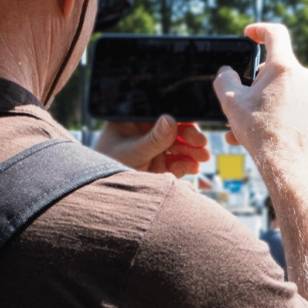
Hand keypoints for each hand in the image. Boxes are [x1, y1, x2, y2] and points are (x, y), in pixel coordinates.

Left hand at [94, 116, 209, 176]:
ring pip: (179, 145)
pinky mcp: (160, 164)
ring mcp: (154, 147)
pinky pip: (177, 162)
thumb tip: (171, 120)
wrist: (106, 195)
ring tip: (202, 158)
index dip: (179, 116)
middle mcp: (146, 131)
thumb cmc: (108, 167)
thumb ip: (152, 139)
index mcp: (134, 120)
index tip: (193, 123)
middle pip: (175, 128)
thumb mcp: (131, 152)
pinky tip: (192, 168)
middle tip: (200, 143)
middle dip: (190, 136)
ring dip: (192, 151)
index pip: (160, 112)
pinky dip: (186, 165)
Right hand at [213, 22, 307, 175]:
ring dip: (259, 100)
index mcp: (284, 67)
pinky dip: (272, 110)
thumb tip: (226, 72)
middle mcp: (303, 77)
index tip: (248, 34)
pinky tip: (256, 131)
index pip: (275, 33)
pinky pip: (288, 102)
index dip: (259, 30)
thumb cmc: (260, 132)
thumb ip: (225, 79)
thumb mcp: (232, 102)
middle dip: (253, 80)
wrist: (287, 164)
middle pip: (274, 66)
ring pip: (279, 88)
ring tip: (240, 124)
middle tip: (238, 98)